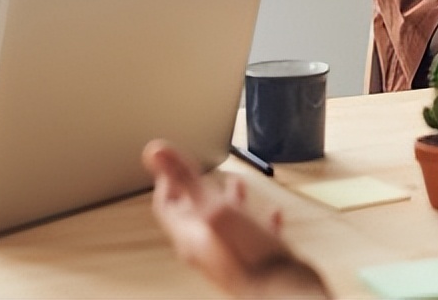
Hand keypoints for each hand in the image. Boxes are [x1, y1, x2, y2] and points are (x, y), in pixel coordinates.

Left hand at [142, 140, 328, 298]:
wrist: (282, 293)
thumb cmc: (247, 256)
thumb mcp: (213, 209)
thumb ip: (186, 180)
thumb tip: (155, 152)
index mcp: (191, 234)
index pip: (167, 205)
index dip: (166, 181)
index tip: (170, 163)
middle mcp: (207, 246)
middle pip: (195, 213)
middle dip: (198, 187)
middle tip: (199, 170)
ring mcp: (232, 253)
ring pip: (226, 222)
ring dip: (229, 200)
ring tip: (236, 184)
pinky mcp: (255, 259)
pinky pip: (254, 235)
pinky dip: (258, 219)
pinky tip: (270, 213)